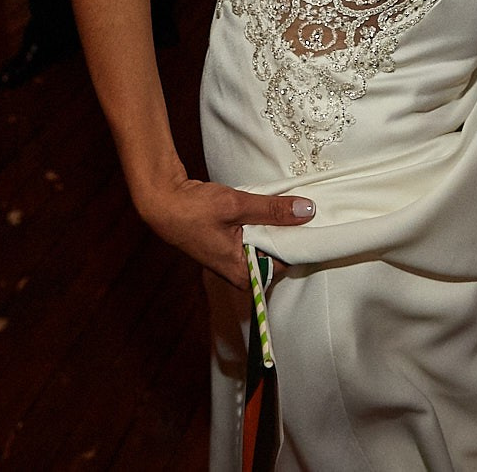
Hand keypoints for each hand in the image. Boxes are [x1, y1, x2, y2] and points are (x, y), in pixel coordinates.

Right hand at [134, 175, 314, 284]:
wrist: (162, 202)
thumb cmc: (193, 209)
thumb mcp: (237, 205)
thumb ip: (273, 209)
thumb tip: (307, 211)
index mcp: (243, 273)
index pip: (285, 262)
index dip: (298, 241)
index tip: (313, 222)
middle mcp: (239, 273)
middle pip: (276, 254)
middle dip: (288, 233)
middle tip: (303, 209)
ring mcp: (233, 261)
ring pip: (266, 244)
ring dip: (274, 225)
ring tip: (285, 206)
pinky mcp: (229, 247)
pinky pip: (255, 237)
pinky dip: (261, 223)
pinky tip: (266, 208)